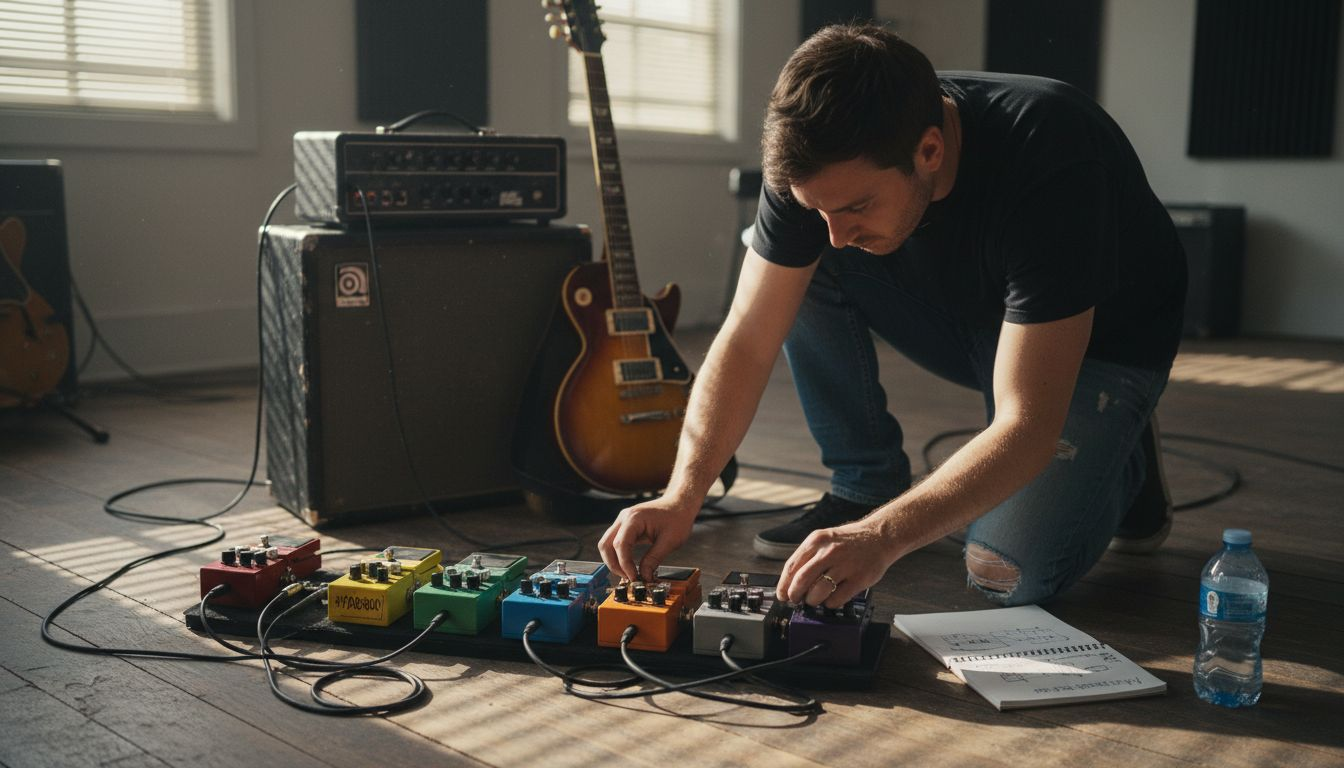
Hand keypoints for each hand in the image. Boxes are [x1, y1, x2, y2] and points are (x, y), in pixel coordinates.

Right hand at [597, 496, 698, 581]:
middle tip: (628, 578)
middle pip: (606, 545)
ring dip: (614, 561)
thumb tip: (644, 576)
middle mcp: (624, 518)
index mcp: (634, 518)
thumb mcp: (670, 541)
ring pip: (607, 544)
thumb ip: (654, 559)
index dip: (624, 564)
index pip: (620, 545)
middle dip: (614, 565)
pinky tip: (629, 566)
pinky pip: (615, 543)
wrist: (680, 504)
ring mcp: (623, 521)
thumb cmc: (678, 517)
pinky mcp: (626, 526)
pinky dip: (619, 556)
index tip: (633, 577)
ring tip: (628, 574)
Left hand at [776, 517, 897, 608]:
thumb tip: (790, 582)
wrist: (880, 536)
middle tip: (796, 600)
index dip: (784, 585)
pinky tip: (832, 599)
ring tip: (815, 599)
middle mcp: (829, 551)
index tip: (782, 594)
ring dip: (812, 600)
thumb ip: (808, 557)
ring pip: (818, 592)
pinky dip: (830, 603)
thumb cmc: (849, 541)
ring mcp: (845, 565)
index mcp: (817, 540)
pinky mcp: (859, 579)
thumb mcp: (825, 540)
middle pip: (802, 580)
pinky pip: (837, 599)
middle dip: (795, 595)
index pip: (792, 566)